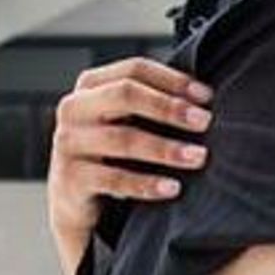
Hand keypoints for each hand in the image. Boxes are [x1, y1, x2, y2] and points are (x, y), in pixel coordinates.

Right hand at [47, 56, 214, 232]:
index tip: (206, 96)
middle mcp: (75, 108)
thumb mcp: (125, 124)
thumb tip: (204, 100)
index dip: (173, 80)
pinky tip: (172, 187)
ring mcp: (68, 142)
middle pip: (125, 95)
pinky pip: (115, 179)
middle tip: (204, 122)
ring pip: (123, 139)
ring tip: (197, 156)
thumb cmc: (110, 157)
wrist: (77, 205)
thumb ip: (152, 105)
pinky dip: (147, 183)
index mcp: (91, 86)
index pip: (134, 70)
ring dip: (166, 148)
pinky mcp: (71, 178)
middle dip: (169, 107)